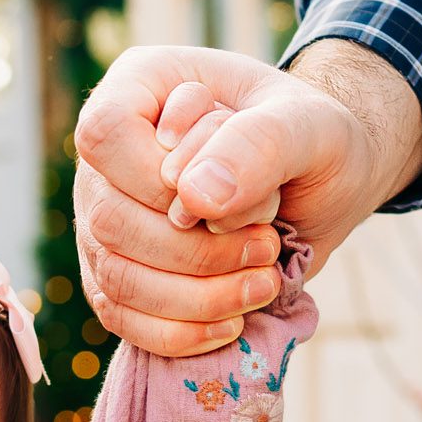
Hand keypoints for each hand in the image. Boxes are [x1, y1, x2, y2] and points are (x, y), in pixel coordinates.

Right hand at [71, 41, 421, 357]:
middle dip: (196, 251)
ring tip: (262, 285)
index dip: (156, 179)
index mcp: (142, 88)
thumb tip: (192, 197)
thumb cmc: (313, 137)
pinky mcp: (115, 275)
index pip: (105, 135)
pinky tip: (232, 323)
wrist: (318, 182)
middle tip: (268, 246)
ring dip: (195, 297)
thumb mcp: (310, 125)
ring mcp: (103, 218)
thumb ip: (258, 145)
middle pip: (109, 218)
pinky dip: (179, 332)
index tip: (225, 197)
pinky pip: (122, 317)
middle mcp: (107, 157)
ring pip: (115, 276)